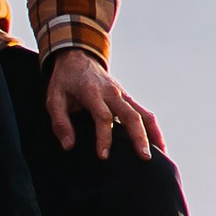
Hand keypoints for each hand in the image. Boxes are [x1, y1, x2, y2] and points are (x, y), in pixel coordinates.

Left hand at [46, 49, 164, 161]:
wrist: (78, 58)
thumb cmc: (65, 82)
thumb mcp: (53, 99)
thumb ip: (60, 123)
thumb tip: (69, 146)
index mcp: (92, 92)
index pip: (103, 116)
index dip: (104, 137)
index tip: (103, 157)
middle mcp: (112, 93)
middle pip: (131, 115)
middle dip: (139, 137)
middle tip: (145, 158)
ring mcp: (123, 95)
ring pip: (144, 114)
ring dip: (154, 134)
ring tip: (162, 155)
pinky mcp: (128, 98)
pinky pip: (145, 113)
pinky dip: (153, 129)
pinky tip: (158, 147)